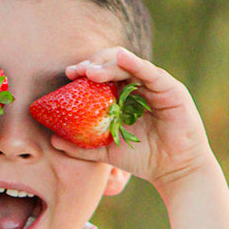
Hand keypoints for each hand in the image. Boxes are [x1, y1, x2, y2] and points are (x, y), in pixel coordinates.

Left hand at [57, 47, 214, 190]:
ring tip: (91, 71)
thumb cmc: (144, 159)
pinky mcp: (170, 89)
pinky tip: (121, 57)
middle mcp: (139, 86)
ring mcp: (155, 85)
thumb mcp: (107, 152)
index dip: (86, 71)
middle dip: (94, 64)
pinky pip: (150, 72)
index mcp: (124, 96)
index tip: (69, 75)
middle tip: (77, 72)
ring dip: (109, 64)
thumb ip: (82, 146)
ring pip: (129, 64)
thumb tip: (53, 140)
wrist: (174, 171)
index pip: (103, 75)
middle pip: (114, 64)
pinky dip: (135, 63)